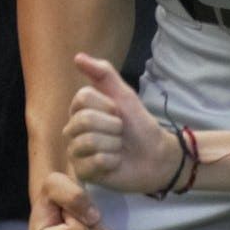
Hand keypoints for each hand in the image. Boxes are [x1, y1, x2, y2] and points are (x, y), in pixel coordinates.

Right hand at [61, 53, 182, 196]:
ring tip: (119, 148)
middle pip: (84, 120)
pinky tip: (116, 163)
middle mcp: (73, 130)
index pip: (82, 98)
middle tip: (121, 133)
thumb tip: (77, 56)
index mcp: (80, 110)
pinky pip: (95, 162)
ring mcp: (75, 152)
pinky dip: (113, 161)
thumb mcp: (124, 95)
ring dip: (114, 144)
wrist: (156, 156)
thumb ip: (103, 74)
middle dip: (113, 126)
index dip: (107, 105)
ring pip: (89, 141)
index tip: (118, 113)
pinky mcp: (82, 173)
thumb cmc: (139, 126)